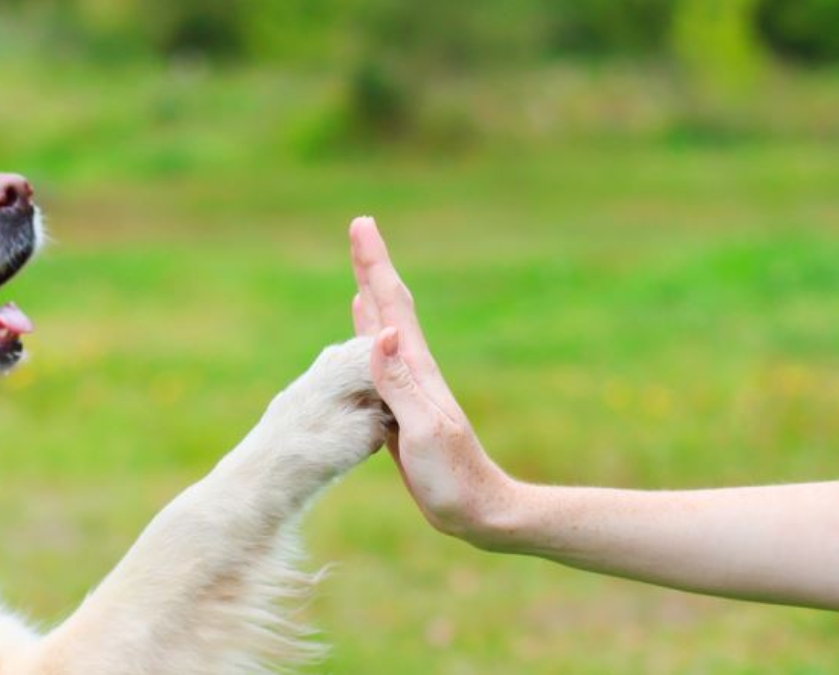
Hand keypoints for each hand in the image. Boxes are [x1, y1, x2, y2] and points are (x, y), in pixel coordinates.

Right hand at [349, 216, 517, 544]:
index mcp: (418, 370)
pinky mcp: (401, 409)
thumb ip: (400, 384)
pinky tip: (367, 333)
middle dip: (373, 267)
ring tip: (362, 273)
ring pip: (384, 330)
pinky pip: (379, 363)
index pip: (392, 306)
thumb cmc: (454, 477)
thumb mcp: (424, 430)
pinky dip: (369, 339)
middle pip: (389, 307)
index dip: (375, 265)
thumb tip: (381, 332)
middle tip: (360, 228)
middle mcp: (414, 371)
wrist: (478, 511)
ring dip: (372, 297)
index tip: (362, 226)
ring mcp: (410, 389)